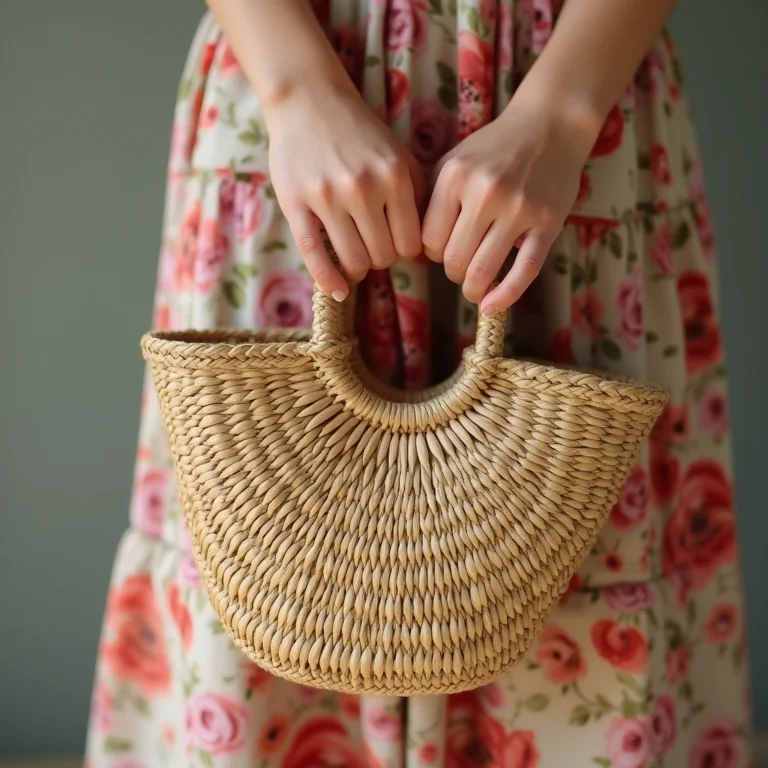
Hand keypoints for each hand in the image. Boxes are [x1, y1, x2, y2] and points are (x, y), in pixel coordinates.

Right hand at [265, 87, 424, 299]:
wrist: (309, 99)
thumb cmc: (360, 132)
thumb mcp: (399, 156)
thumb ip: (416, 198)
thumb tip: (425, 251)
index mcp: (394, 176)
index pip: (409, 244)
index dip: (404, 252)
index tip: (394, 245)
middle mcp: (363, 188)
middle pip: (382, 256)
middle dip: (380, 258)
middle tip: (372, 247)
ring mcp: (327, 197)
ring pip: (353, 261)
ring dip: (357, 268)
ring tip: (354, 256)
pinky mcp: (296, 204)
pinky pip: (314, 255)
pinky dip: (328, 280)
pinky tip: (337, 291)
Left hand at [421, 97, 593, 314]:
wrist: (549, 126)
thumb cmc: (493, 150)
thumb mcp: (452, 162)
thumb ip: (430, 201)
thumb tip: (412, 250)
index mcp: (455, 176)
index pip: (429, 240)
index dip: (432, 254)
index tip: (442, 250)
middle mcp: (486, 191)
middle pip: (454, 259)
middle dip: (453, 272)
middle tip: (459, 269)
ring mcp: (519, 208)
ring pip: (483, 269)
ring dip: (473, 288)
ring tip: (473, 288)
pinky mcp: (547, 222)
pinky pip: (525, 270)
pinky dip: (506, 295)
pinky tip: (491, 308)